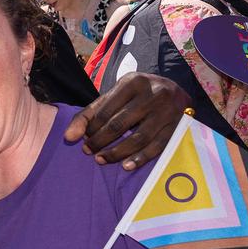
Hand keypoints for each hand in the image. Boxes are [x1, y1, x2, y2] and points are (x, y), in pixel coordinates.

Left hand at [64, 72, 190, 169]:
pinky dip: (140, 158)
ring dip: (117, 152)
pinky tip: (126, 166)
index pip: (104, 109)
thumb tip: (69, 137)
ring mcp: (167, 111)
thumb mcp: (118, 93)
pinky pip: (157, 146)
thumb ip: (93, 111)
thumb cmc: (139, 94)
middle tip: (88, 151)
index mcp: (133, 82)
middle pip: (119, 124)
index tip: (80, 140)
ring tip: (102, 159)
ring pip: (138, 138)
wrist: (176, 90)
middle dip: (100, 140)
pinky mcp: (178, 126)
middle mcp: (152, 94)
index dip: (89, 127)